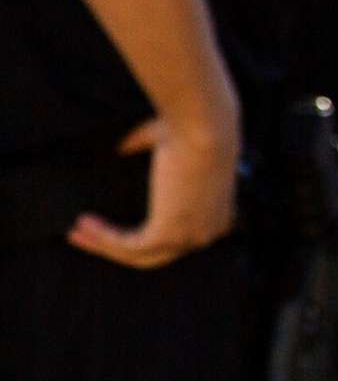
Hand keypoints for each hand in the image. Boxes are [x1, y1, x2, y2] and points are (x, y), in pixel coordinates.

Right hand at [66, 110, 240, 268]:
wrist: (203, 127)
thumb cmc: (194, 126)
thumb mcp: (168, 140)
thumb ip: (146, 145)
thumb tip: (123, 148)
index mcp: (219, 213)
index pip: (178, 239)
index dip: (139, 236)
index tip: (110, 227)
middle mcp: (209, 232)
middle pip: (154, 253)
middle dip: (115, 247)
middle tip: (85, 233)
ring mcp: (191, 237)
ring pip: (138, 254)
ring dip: (102, 244)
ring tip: (76, 231)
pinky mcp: (169, 234)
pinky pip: (127, 246)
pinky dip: (102, 238)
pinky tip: (83, 224)